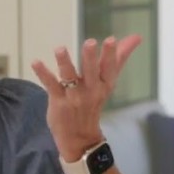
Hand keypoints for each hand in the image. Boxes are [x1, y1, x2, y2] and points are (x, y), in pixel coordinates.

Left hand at [31, 35, 141, 160]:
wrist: (80, 137)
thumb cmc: (94, 102)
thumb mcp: (108, 81)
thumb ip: (120, 57)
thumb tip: (137, 36)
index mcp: (104, 84)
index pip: (109, 68)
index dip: (110, 54)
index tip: (111, 39)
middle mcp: (90, 90)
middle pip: (91, 72)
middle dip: (90, 58)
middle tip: (90, 43)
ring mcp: (73, 96)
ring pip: (69, 77)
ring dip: (65, 63)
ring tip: (60, 49)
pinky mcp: (58, 101)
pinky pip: (51, 85)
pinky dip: (43, 73)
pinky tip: (36, 62)